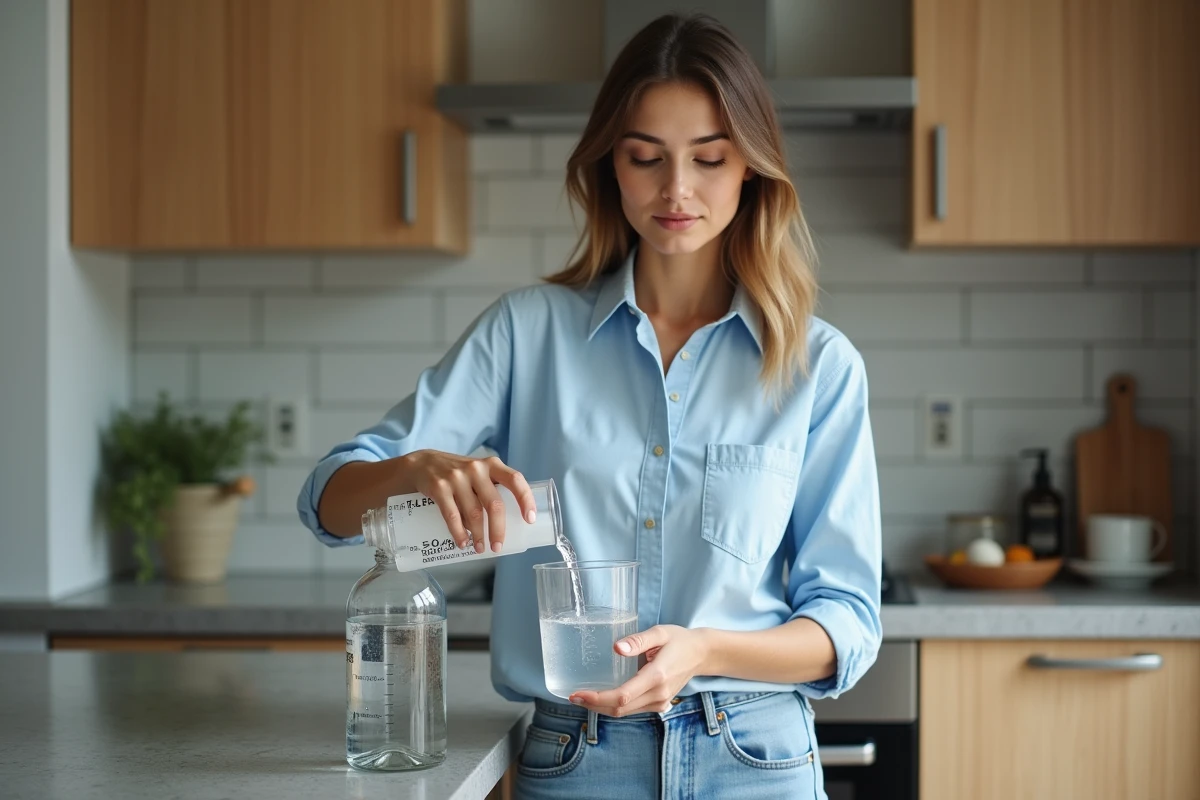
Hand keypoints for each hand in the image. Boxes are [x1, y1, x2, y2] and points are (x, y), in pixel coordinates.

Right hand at [402, 450, 535, 552]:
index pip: (515, 480)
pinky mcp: (439, 487)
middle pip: (494, 504)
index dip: (525, 499)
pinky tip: (462, 542)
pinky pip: (452, 515)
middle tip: (497, 547)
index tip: (530, 519)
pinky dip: (458, 533)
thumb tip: (505, 523)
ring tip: (479, 548)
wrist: (422, 464)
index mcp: (492, 465)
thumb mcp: (478, 473)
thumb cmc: (458, 474)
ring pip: (474, 514)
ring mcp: (457, 477)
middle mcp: (476, 469)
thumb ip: (492, 489)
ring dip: (478, 535)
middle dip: (498, 530)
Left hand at [569, 625, 710, 716]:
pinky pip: (633, 710)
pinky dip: (615, 707)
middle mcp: (658, 694)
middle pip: (619, 709)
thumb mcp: (660, 633)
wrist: (701, 654)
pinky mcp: (659, 704)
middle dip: (593, 705)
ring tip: (582, 698)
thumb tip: (616, 648)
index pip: (622, 696)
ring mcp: (660, 702)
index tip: (577, 694)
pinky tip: (602, 698)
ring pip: (625, 713)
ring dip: (602, 708)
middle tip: (573, 697)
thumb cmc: (679, 640)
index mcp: (657, 676)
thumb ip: (638, 640)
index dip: (597, 698)